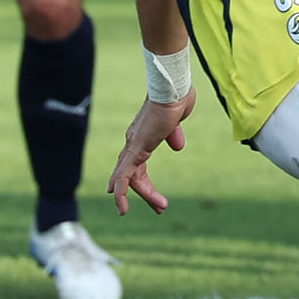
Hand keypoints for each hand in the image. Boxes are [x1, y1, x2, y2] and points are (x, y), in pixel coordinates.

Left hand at [108, 92, 191, 213]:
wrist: (172, 89)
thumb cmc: (175, 97)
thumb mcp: (176, 121)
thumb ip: (173, 134)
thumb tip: (177, 146)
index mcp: (143, 136)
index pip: (138, 165)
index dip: (143, 182)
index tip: (156, 198)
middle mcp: (134, 142)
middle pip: (133, 175)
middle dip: (146, 192)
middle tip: (161, 208)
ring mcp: (133, 146)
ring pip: (128, 179)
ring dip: (143, 195)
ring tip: (159, 209)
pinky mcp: (135, 148)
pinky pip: (123, 176)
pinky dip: (120, 193)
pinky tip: (121, 207)